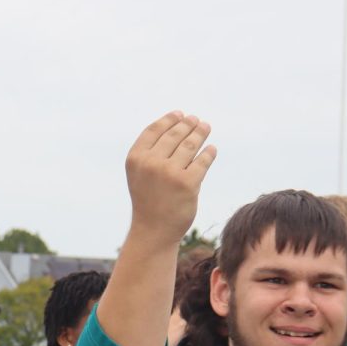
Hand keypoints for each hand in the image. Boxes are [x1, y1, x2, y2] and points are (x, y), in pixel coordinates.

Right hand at [126, 111, 216, 244]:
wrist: (153, 231)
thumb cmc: (149, 200)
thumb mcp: (141, 174)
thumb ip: (151, 153)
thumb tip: (177, 127)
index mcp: (135, 158)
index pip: (154, 130)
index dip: (169, 119)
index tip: (180, 114)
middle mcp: (150, 163)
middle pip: (174, 135)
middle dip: (187, 124)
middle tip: (196, 120)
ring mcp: (169, 173)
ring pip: (190, 145)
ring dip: (200, 132)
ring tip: (205, 127)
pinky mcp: (187, 183)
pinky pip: (202, 161)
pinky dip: (209, 153)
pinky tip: (211, 149)